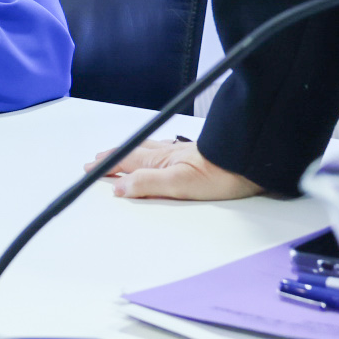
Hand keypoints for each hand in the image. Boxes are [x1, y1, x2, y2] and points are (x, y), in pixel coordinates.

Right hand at [92, 137, 263, 200]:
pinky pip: (162, 150)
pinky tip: (159, 151)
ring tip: (121, 153)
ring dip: (129, 152)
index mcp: (158, 162)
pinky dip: (151, 150)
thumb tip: (119, 188)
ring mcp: (179, 153)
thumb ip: (147, 184)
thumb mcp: (179, 184)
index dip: (106, 167)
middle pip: (132, 154)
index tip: (90, 169)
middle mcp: (166, 154)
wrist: (248, 162)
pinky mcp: (193, 155)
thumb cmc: (219, 174)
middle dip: (113, 157)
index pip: (125, 164)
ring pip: (146, 150)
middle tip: (97, 160)